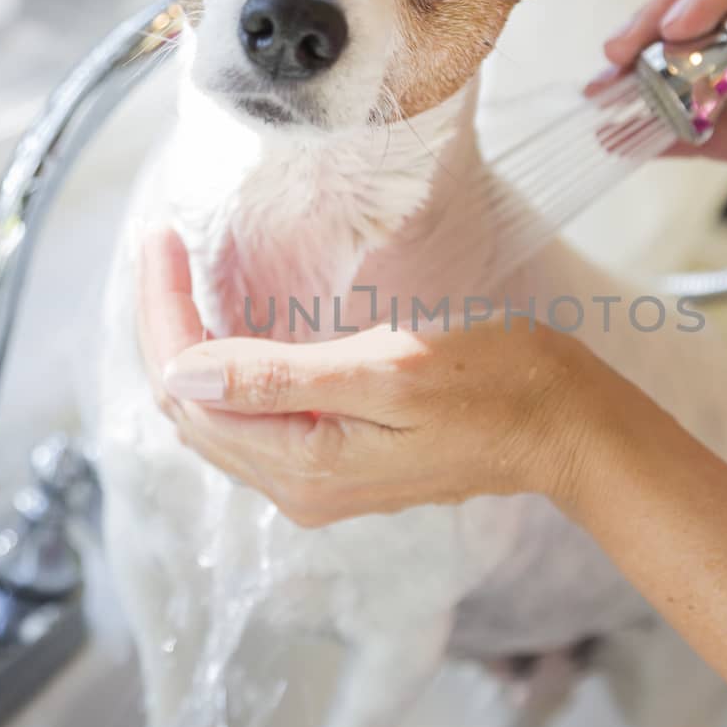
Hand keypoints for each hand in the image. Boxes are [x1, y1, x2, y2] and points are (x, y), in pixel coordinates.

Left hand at [136, 231, 594, 525]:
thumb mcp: (387, 369)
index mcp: (302, 465)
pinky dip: (226, 375)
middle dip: (165, 327)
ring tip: (181, 278)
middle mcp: (297, 487)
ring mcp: (317, 483)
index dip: (164, 312)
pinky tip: (229, 332)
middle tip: (163, 247)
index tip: (161, 238)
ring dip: (189, 351)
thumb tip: (178, 373)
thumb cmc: (494, 385)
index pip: (188, 390)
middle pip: (190, 409)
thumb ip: (277, 378)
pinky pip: (253, 424)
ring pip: (216, 419)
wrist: (565, 428)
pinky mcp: (338, 468)